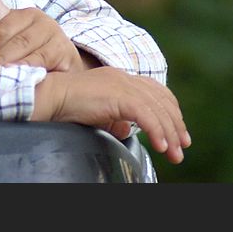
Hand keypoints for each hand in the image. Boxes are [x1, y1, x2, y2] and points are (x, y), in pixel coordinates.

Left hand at [0, 0, 87, 71]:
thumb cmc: (32, 65)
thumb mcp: (4, 60)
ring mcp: (49, 30)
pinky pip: (38, 59)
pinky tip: (27, 76)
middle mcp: (31, 17)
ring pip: (20, 45)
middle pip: (3, 33)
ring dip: (10, 65)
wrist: (67, 79)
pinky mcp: (62, 47)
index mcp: (11, 19)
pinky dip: (28, 70)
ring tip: (8, 77)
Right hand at [33, 66, 191, 162]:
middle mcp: (125, 77)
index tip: (177, 132)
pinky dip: (156, 131)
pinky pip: (145, 115)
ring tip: (174, 153)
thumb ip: (115, 118)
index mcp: (120, 78)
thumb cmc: (67, 105)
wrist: (50, 96)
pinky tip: (160, 146)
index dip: (170, 111)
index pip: (156, 91)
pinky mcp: (117, 94)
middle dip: (175, 125)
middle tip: (182, 147)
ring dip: (169, 133)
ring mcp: (122, 84)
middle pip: (161, 100)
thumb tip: (127, 131)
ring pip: (157, 109)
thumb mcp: (98, 111)